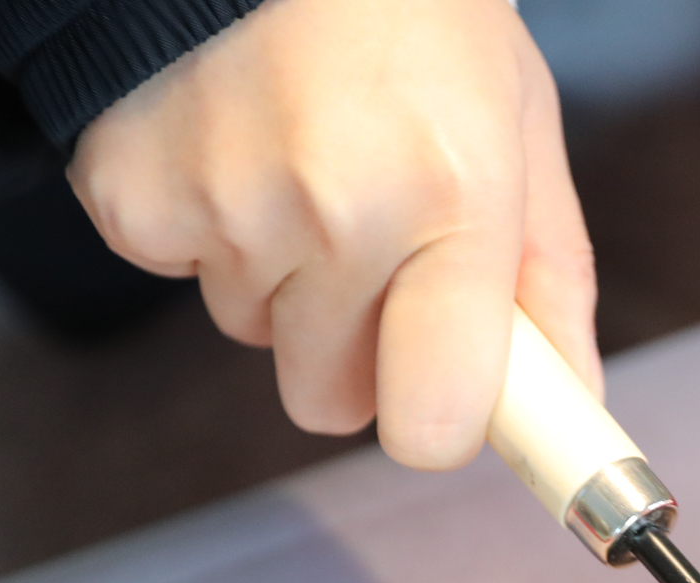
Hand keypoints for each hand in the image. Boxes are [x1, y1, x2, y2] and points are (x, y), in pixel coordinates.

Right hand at [69, 0, 596, 469]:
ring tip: (302, 156)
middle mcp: (337, 211)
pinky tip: (233, 143)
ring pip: (251, 332)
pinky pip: (177, 272)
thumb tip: (568, 408)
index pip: (431, 423)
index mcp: (453, 200)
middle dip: (351, 345)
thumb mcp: (520, 130)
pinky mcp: (131, 189)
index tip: (444, 396)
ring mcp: (225, 202)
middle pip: (326, 400)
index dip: (436, 419)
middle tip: (371, 236)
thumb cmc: (418, 17)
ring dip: (279, 273)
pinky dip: (200, 226)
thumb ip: (548, 281)